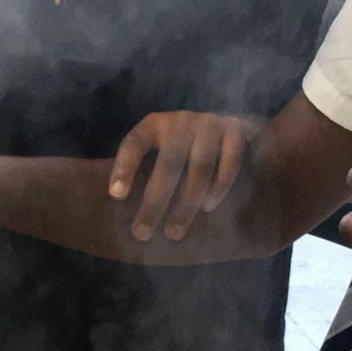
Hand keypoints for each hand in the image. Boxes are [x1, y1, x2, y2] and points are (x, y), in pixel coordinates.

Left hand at [107, 112, 259, 241]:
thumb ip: (143, 169)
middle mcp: (181, 122)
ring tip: (173, 232)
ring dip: (186, 203)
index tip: (115, 196)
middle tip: (142, 233)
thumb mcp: (159, 148)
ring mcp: (210, 124)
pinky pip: (229, 162)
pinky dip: (219, 186)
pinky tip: (208, 207)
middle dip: (154, 202)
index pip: (134, 143)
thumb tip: (122, 206)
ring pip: (199, 168)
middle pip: (167, 164)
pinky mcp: (236, 131)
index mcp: (154, 125)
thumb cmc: (184, 145)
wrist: (231, 116)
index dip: (124, 167)